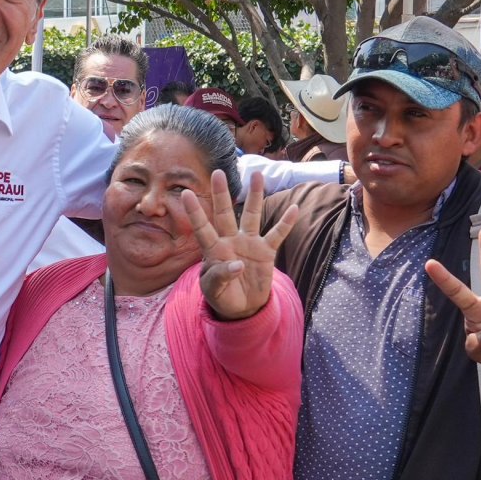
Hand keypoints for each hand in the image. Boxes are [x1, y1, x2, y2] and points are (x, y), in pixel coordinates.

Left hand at [172, 170, 301, 321]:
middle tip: (218, 172)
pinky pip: (276, 234)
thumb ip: (221, 277)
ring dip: (255, 196)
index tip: (186, 194)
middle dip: (221, 194)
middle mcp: (230, 241)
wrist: (242, 307)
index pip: (202, 229)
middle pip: (225, 214)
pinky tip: (294, 208)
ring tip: (257, 175)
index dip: (195, 213)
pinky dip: (285, 222)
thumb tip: (238, 264)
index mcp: (213, 250)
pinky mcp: (266, 251)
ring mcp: (249, 243)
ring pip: (251, 216)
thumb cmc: (222, 296)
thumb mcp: (214, 291)